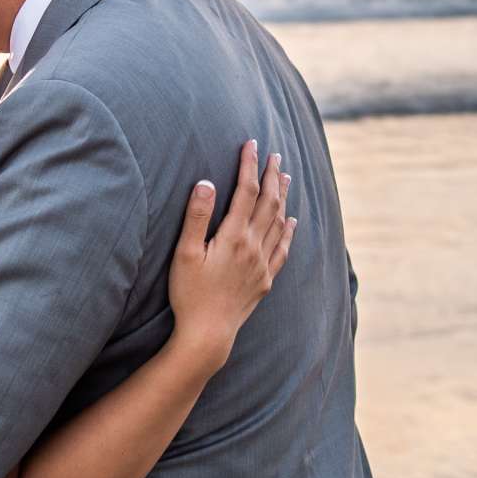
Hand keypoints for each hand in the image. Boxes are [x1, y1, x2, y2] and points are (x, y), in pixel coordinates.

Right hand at [165, 140, 294, 376]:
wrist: (208, 334)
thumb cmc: (189, 293)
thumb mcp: (185, 253)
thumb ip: (196, 217)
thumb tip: (206, 182)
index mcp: (233, 236)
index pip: (246, 191)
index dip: (249, 165)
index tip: (251, 143)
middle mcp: (253, 247)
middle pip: (268, 202)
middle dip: (272, 175)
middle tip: (275, 154)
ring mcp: (262, 264)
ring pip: (278, 222)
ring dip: (282, 196)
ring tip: (286, 177)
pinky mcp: (265, 279)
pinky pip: (283, 249)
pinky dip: (288, 230)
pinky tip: (291, 220)